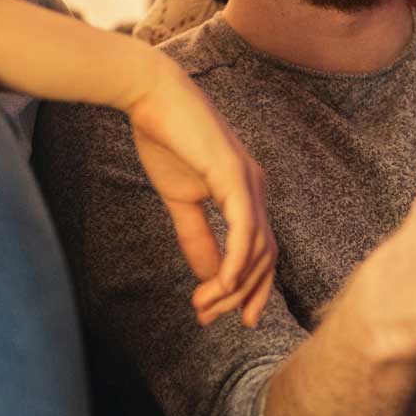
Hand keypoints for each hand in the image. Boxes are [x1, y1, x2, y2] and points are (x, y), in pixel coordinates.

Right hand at [125, 65, 277, 326]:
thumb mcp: (181, 200)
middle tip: (206, 318)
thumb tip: (210, 276)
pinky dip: (236, 262)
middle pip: (265, 259)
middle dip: (240, 296)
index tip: (224, 317)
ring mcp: (250, 182)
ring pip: (258, 250)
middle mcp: (258, 189)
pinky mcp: (234, 176)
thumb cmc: (166, 140)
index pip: (261, 252)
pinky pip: (245, 229)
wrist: (150, 97)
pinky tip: (222, 285)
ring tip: (205, 306)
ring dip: (233, 286)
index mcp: (248, 194)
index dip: (249, 289)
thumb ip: (197, 237)